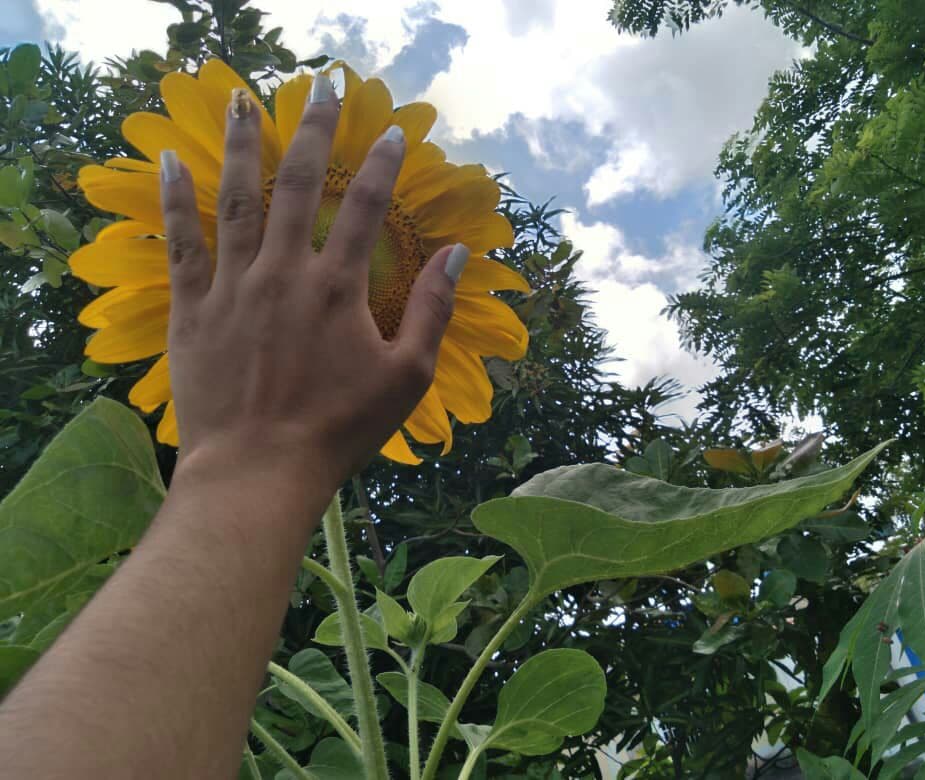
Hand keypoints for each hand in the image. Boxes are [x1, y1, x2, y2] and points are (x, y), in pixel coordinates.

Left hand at [159, 76, 466, 494]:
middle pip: (299, 185)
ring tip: (241, 99)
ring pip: (237, 199)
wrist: (257, 471)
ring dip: (240, 144)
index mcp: (338, 289)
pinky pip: (182, 243)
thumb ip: (434, 312)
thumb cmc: (339, 430)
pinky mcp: (193, 308)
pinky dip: (176, 200)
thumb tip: (457, 256)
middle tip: (321, 88)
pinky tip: (170, 161)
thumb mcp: (407, 378)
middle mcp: (284, 273)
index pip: (366, 209)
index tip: (392, 133)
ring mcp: (233, 286)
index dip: (383, 166)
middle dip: (313, 131)